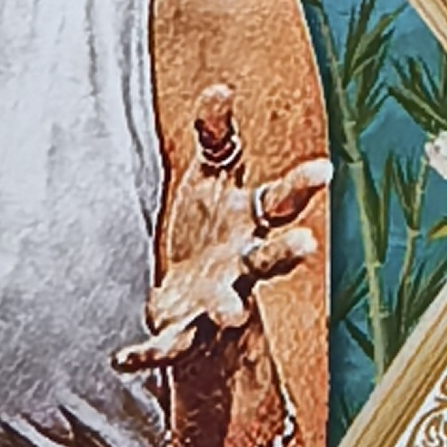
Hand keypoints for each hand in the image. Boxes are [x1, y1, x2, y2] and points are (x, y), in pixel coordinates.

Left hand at [113, 84, 332, 374]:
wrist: (199, 302)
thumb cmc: (212, 227)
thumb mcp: (213, 178)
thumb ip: (215, 135)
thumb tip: (219, 87)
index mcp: (251, 224)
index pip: (282, 203)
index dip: (303, 185)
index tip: (325, 169)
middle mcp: (243, 265)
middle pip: (270, 258)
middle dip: (288, 251)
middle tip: (308, 244)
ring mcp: (218, 301)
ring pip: (229, 306)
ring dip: (229, 309)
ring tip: (232, 315)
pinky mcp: (185, 332)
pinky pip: (168, 345)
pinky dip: (147, 355)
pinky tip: (121, 359)